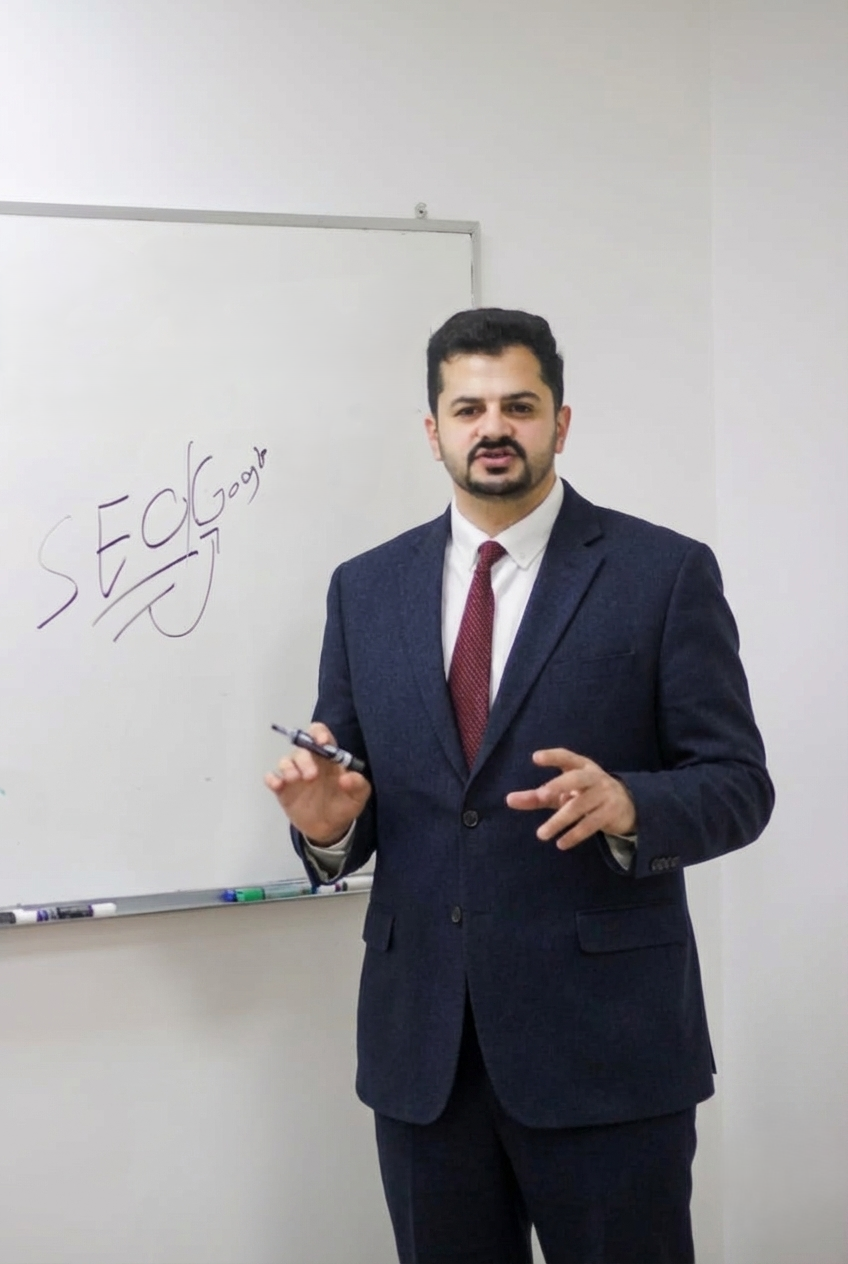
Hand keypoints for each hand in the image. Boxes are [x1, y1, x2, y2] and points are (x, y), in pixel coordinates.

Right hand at [264, 722, 371, 844]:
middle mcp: (309, 761)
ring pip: (285, 761)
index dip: (319, 734)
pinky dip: (271, 778)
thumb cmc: (344, 805)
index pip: (319, 735)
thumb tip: (346, 778)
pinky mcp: (283, 790)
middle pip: (301, 748)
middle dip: (305, 758)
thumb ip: (358, 785)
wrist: (329, 828)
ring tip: (295, 779)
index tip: (322, 742)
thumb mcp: (358, 796)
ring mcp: (294, 774)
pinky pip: (272, 778)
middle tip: (312, 776)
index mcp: (328, 758)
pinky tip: (277, 785)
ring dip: (288, 767)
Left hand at [505, 748, 635, 849]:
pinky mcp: (609, 814)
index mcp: (582, 766)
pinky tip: (561, 843)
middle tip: (541, 795)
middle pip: (576, 779)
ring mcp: (604, 795)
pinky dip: (575, 834)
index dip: (552, 757)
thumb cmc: (586, 793)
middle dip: (559, 786)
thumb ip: (537, 796)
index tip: (535, 758)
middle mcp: (594, 777)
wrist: (627, 805)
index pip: (566, 757)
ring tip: (541, 834)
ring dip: (560, 821)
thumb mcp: (564, 791)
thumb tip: (508, 800)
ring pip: (580, 806)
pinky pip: (591, 824)